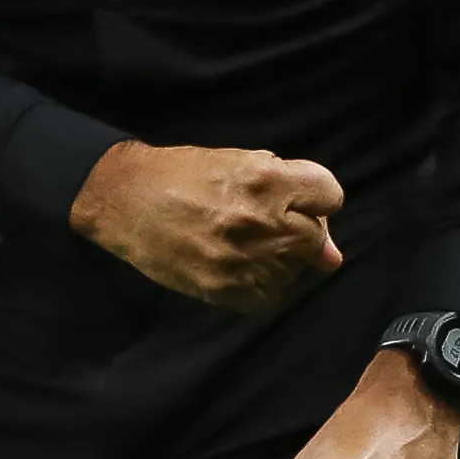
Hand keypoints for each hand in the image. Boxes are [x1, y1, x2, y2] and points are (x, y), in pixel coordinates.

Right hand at [67, 141, 344, 311]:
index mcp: (266, 178)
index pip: (330, 196)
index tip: (299, 203)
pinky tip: (245, 268)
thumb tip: (333, 253)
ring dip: (283, 260)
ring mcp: (245, 259)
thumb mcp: (238, 161)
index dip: (316, 199)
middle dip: (301, 231)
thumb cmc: (183, 173)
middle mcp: (263, 220)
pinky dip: (266, 286)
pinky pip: (272, 298)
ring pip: (297, 271)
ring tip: (250, 245)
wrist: (126, 200)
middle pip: (317, 238)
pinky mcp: (226, 290)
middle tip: (268, 226)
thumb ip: (290, 190)